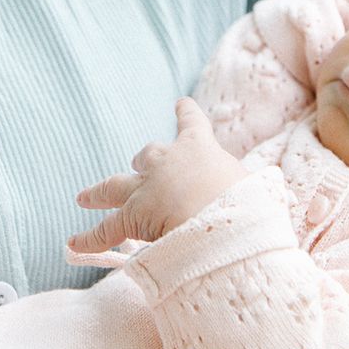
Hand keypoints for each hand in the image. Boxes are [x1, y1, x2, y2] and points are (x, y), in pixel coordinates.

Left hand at [68, 96, 248, 251]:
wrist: (217, 220)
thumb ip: (260, 190)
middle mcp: (166, 161)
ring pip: (115, 186)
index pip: (192, 123)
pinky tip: (72, 244)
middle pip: (148, 154)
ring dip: (99, 191)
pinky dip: (88, 239)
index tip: (180, 104)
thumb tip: (276, 199)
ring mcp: (145, 188)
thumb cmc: (246, 203)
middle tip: (137, 164)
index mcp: (199, 147)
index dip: (186, 114)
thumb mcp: (259, 190)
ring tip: (84, 196)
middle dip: (143, 161)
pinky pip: (105, 230)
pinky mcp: (130, 216)